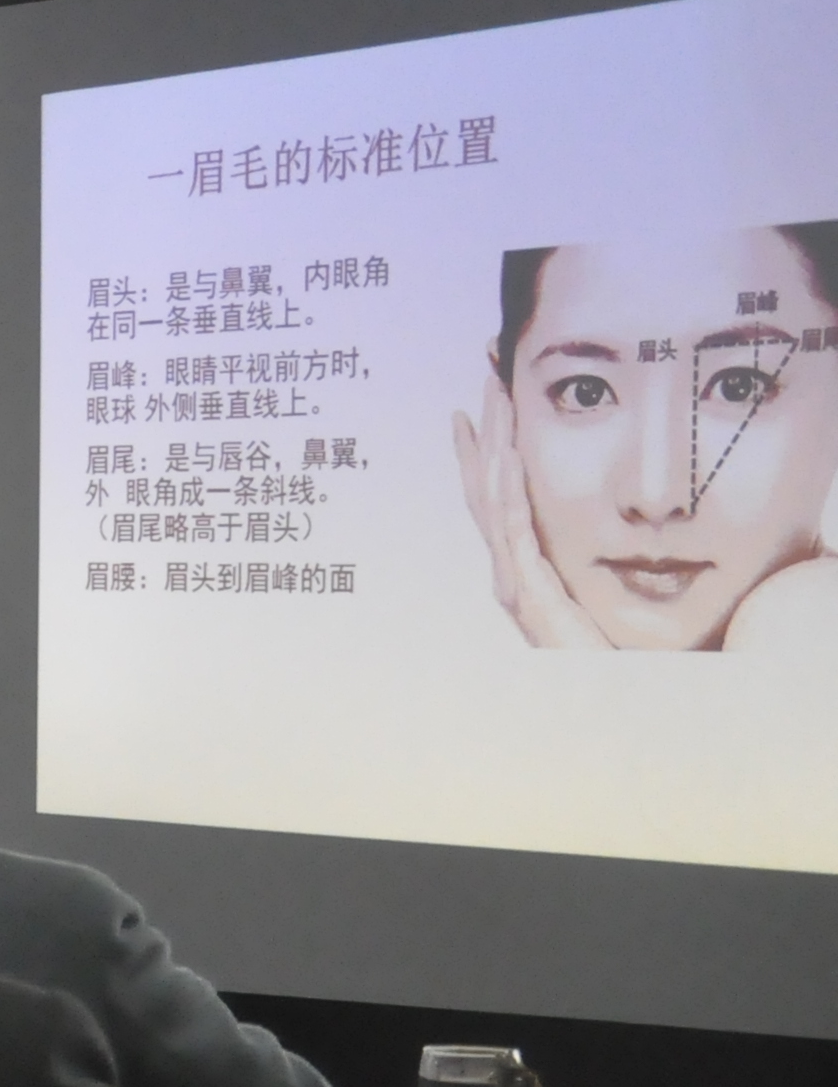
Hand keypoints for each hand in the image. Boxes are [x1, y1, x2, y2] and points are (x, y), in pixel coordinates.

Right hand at [451, 389, 609, 647]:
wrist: (603, 703)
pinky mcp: (526, 590)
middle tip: (484, 383)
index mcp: (522, 570)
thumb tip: (604, 538)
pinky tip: (505, 458)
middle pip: (486, 489)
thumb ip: (589, 573)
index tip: (481, 411)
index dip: (487, 454)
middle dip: (486, 434)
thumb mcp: (596, 602)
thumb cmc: (604, 660)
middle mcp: (507, 571)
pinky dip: (505, 491)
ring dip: (493, 448)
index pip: (498, 500)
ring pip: (493, 500)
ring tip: (493, 403)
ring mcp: (512, 580)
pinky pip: (512, 530)